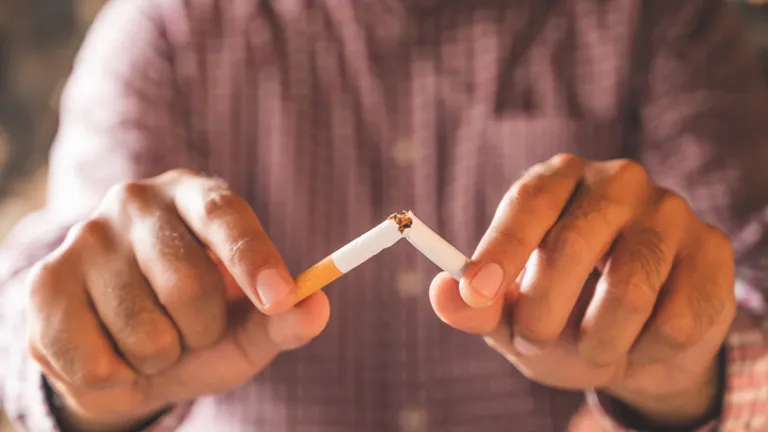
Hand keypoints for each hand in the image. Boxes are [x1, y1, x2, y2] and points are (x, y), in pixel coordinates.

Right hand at [26, 169, 329, 430]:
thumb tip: (316, 307)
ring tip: (150, 340)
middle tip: (192, 330)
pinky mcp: (44, 284)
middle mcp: (137, 202)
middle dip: (203, 331)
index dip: (254, 260)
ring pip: (143, 331)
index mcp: (196, 197)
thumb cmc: (196, 327)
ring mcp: (85, 238)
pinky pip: (94, 360)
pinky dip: (116, 377)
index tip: (278, 299)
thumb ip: (283, 320)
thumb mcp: (247, 327)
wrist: (121, 352)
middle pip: (188, 283)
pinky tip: (110, 352)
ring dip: (160, 359)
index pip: (224, 215)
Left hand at [430, 154, 735, 425]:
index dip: (501, 249)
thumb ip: (477, 308)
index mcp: (558, 181)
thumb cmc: (565, 319)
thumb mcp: (512, 317)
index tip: (477, 293)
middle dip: (543, 313)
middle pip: (573, 243)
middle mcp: (616, 181)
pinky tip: (645, 339)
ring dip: (599, 343)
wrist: (641, 343)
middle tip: (532, 341)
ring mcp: (669, 210)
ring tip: (593, 348)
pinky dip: (647, 351)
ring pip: (629, 289)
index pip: (528, 202)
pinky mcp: (712, 249)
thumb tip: (443, 294)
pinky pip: (676, 319)